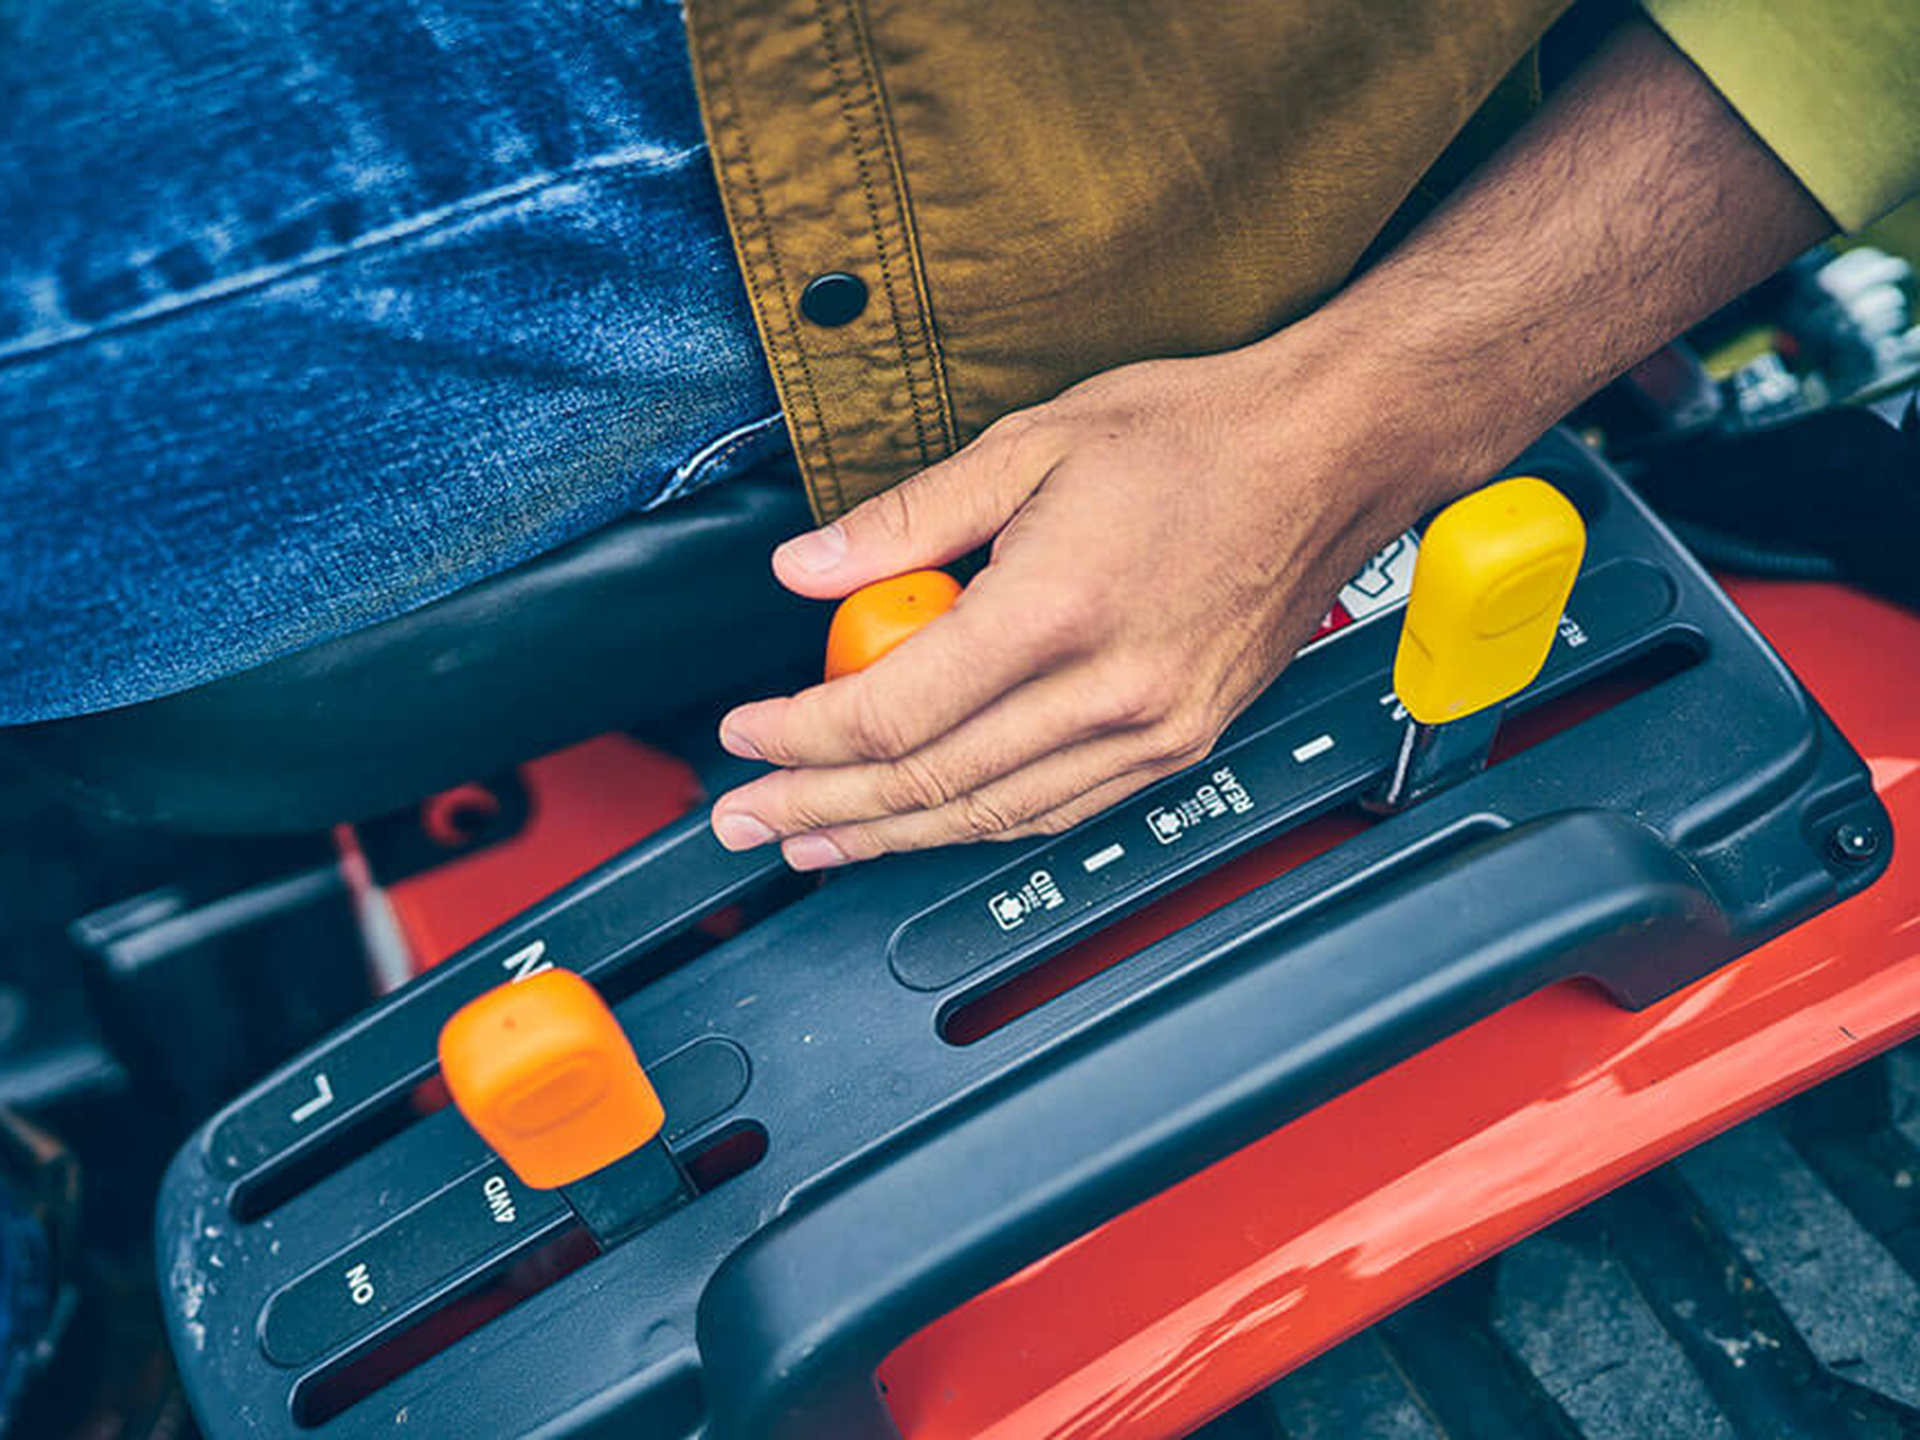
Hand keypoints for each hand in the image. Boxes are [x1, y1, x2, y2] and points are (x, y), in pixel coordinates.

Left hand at [708, 329, 1458, 867]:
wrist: (1331, 456)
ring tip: (813, 839)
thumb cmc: (1197, 438)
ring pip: (991, 819)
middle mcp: (1107, 693)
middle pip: (929, 785)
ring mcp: (1151, 732)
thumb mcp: (1030, 444)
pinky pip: (1056, 813)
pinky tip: (925, 823)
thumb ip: (906, 520)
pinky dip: (977, 826)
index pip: (893, 714)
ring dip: (888, 836)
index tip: (746, 734)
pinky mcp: (1179, 745)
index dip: (802, 736)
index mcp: (1056, 611)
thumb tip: (806, 569)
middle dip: (820, 809)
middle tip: (747, 821)